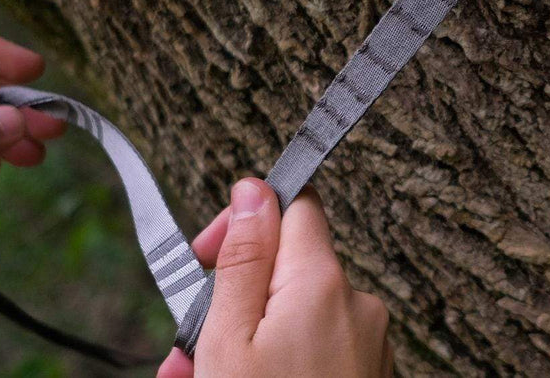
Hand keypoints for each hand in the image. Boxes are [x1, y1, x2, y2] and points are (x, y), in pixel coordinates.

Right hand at [157, 179, 392, 377]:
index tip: (205, 253)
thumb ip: (241, 259)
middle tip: (182, 354)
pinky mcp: (367, 374)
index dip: (246, 218)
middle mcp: (356, 305)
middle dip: (228, 303)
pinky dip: (274, 365)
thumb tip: (253, 190)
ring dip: (242, 344)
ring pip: (291, 319)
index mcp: (323, 282)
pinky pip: (314, 350)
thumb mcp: (228, 340)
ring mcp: (368, 344)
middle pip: (284, 272)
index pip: (294, 206)